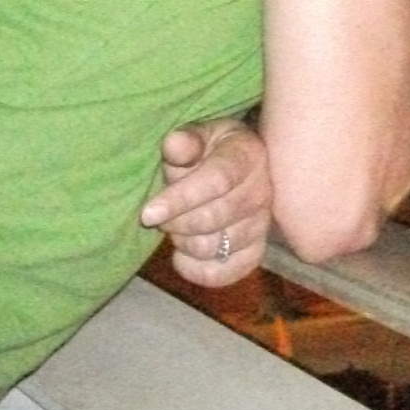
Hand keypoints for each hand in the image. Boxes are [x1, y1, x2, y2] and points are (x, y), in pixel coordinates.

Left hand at [141, 117, 271, 286]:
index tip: (147, 214)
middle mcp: (262, 191)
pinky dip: (196, 270)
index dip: (180, 200)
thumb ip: (185, 141)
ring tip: (177, 227)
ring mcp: (262, 224)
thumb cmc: (206, 151)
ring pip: (213, 247)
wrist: (233, 168)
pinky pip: (225, 273)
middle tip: (161, 215)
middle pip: (213, 219)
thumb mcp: (196, 136)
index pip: (217, 181)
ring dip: (184, 242)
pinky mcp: (256, 251)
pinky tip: (183, 256)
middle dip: (176, 221)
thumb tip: (174, 143)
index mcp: (248, 155)